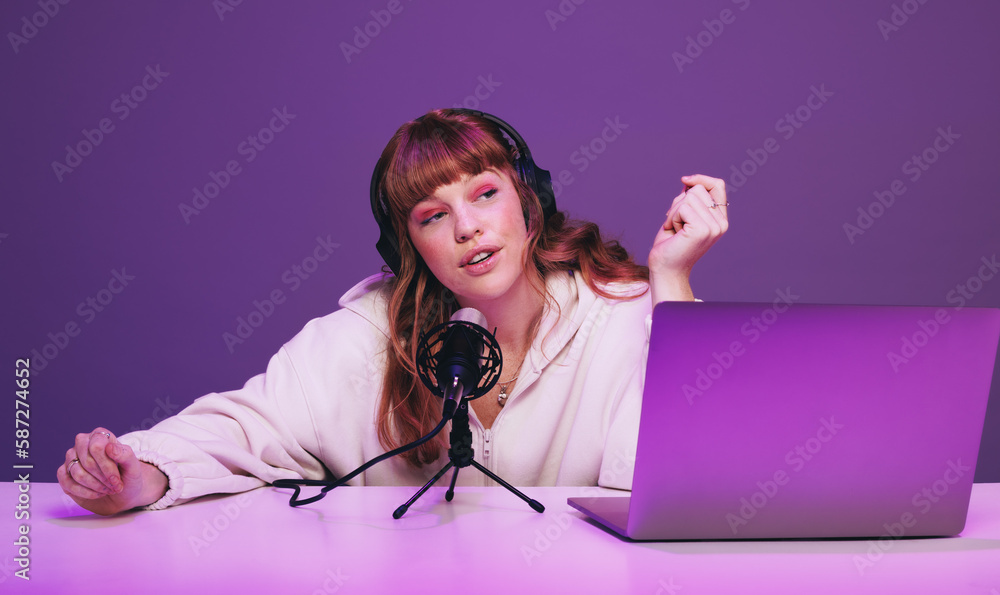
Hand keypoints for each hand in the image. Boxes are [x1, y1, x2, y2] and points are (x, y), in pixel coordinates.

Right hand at [56, 427, 166, 515]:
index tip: (117, 479)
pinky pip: (67, 483)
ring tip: (108, 489)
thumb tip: (109, 447)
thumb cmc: (128, 476)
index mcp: (99, 436)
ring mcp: (71, 458)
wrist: (123, 493)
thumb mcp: (133, 466)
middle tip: (115, 486)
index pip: (97, 447)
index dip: (107, 466)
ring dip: (95, 486)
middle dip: (103, 478)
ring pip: (77, 474)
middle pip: (87, 462)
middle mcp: (82, 444)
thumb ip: (125, 455)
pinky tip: (97, 494)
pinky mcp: (64, 474)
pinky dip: (84, 492)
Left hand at [649, 174, 728, 302]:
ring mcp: (714, 227)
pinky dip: (672, 218)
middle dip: (679, 203)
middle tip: (676, 224)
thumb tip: (688, 180)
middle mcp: (721, 223)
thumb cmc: (670, 244)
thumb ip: (688, 199)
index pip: (717, 186)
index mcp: (719, 219)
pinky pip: (683, 208)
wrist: (665, 269)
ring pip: (688, 197)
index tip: (684, 180)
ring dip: (674, 212)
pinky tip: (674, 232)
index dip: (701, 179)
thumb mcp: (681, 216)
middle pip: (698, 189)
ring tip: (675, 230)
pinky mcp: (702, 230)